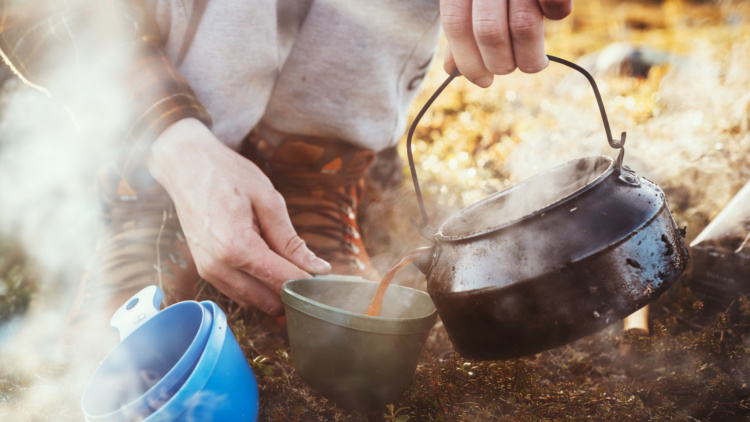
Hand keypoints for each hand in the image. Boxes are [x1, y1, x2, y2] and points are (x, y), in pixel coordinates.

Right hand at [147, 118, 330, 315]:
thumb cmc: (227, 175)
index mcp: (237, 248)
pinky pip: (239, 292)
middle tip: (310, 270)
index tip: (324, 276)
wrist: (186, 165)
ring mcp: (209, 272)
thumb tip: (318, 269)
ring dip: (274, 291)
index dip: (308, 283)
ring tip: (287, 262)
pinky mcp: (206, 270)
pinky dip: (257, 286)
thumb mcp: (268, 200)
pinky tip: (267, 263)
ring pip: (254, 302)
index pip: (282, 282)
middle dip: (292, 292)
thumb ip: (291, 241)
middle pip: (269, 301)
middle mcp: (219, 267)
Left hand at [440, 0, 572, 86]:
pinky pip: (556, 6)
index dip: (468, 61)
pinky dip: (557, 16)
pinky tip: (554, 16)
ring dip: (529, 57)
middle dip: (500, 63)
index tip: (483, 82)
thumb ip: (463, 25)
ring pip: (522, 26)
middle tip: (510, 68)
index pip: (456, 27)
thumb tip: (452, 70)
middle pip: (488, 31)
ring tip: (534, 63)